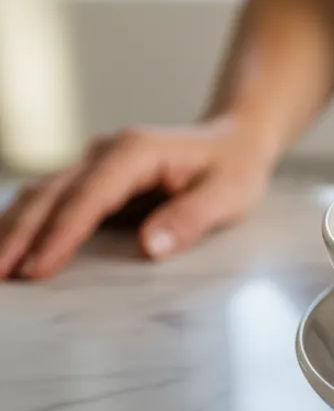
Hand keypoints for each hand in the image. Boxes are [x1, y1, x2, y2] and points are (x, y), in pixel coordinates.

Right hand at [0, 118, 274, 279]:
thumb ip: (192, 218)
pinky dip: (23, 223)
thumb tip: (151, 246)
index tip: (37, 269)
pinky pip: (49, 200)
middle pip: (51, 194)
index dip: (61, 233)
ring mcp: (93, 163)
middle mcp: (106, 152)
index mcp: (137, 152)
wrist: (232, 141)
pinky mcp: (90, 179)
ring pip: (40, 195)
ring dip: (11, 230)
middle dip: (18, 236)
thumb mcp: (230, 194)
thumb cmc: (233, 168)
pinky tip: (4, 246)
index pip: (90, 196)